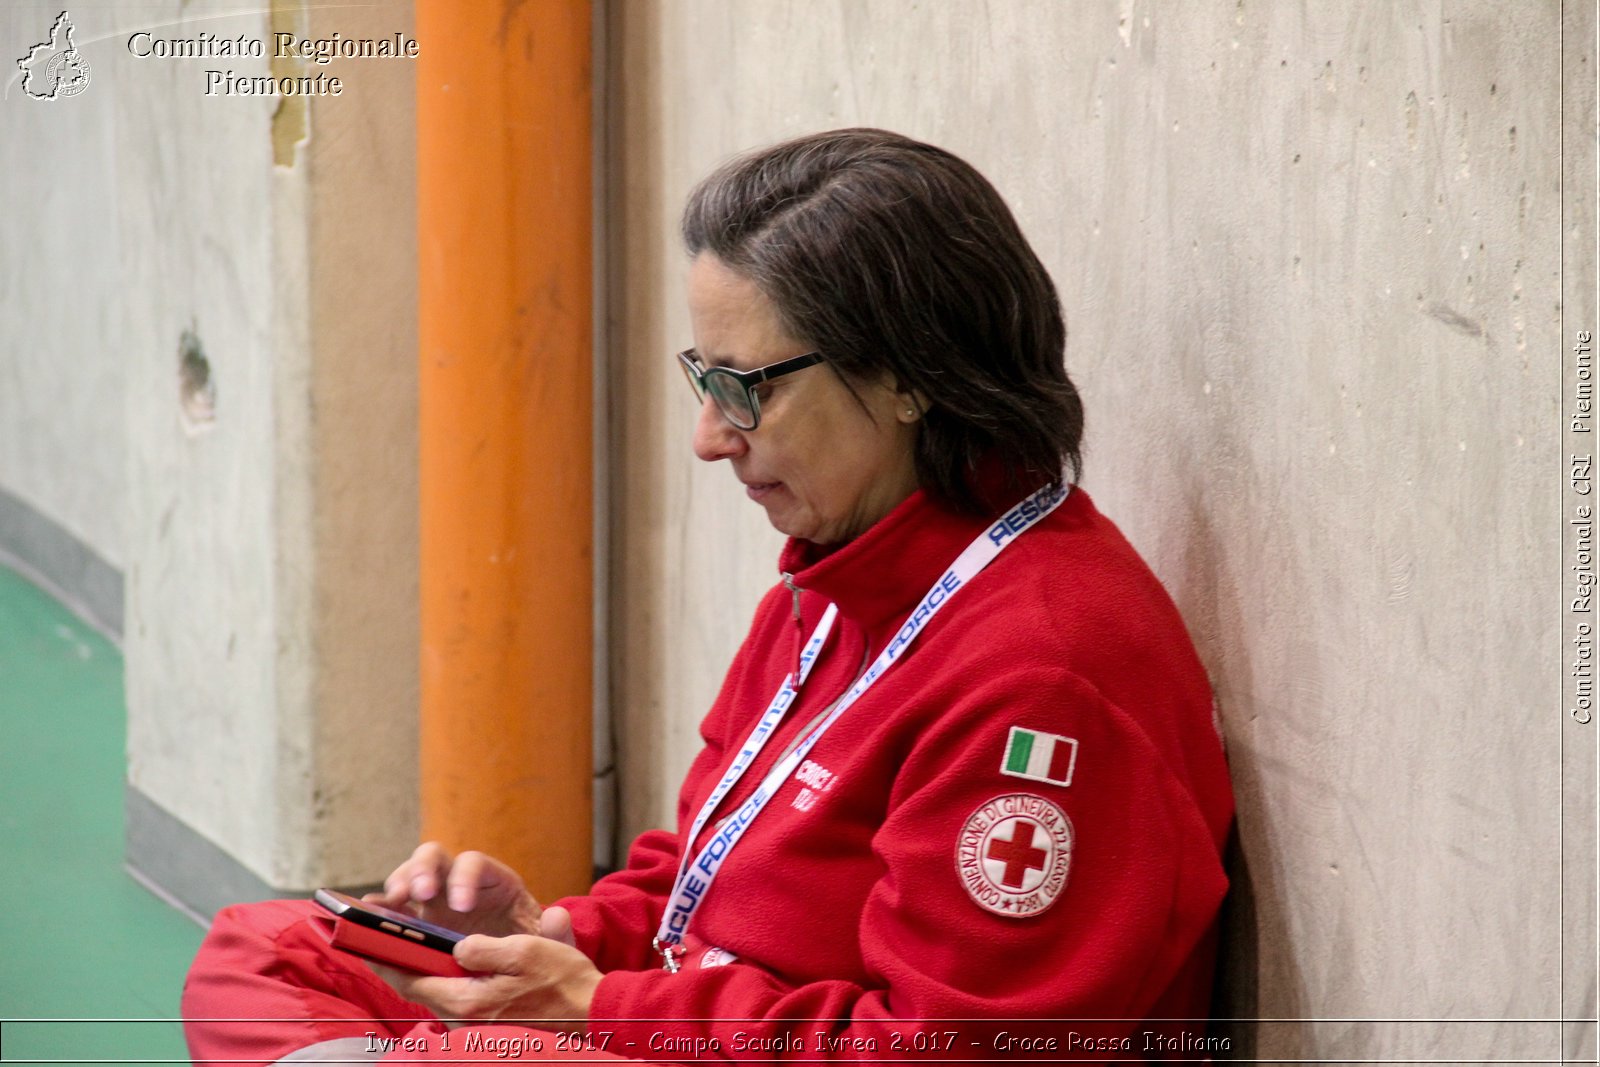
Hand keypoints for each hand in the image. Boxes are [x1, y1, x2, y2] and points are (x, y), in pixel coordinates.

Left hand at [368, 932, 601, 1029]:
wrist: (591, 1012)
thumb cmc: (562, 983)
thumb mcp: (524, 952)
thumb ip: (482, 949)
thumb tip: (457, 947)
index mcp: (467, 1000)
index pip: (411, 981)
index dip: (387, 960)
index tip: (366, 943)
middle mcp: (465, 1017)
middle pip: (418, 990)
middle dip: (398, 966)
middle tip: (380, 942)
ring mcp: (475, 1023)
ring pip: (435, 995)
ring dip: (419, 974)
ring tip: (406, 950)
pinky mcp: (487, 1022)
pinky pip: (452, 1000)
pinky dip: (440, 982)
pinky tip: (443, 967)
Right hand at [373, 842, 551, 940]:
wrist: (513, 975)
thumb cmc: (529, 953)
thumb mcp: (547, 945)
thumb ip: (556, 933)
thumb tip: (557, 916)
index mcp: (493, 882)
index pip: (474, 864)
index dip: (465, 879)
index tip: (461, 906)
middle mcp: (458, 883)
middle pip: (434, 857)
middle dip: (423, 871)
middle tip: (418, 895)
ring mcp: (433, 899)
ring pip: (408, 875)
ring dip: (396, 885)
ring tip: (390, 907)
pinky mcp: (415, 919)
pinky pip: (391, 906)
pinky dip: (378, 909)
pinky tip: (367, 919)